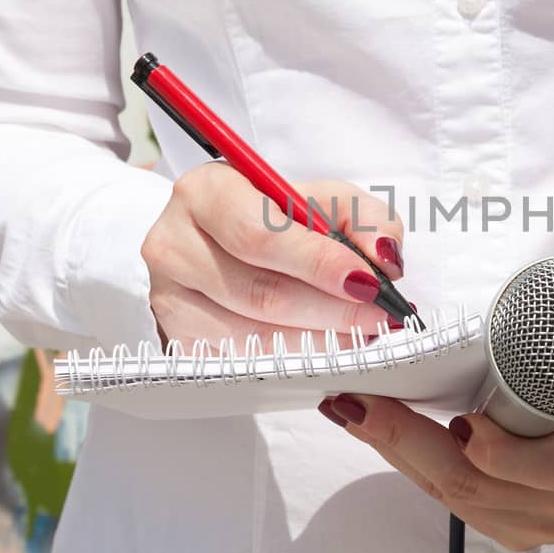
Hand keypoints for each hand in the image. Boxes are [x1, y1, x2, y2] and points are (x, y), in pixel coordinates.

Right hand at [141, 164, 404, 345]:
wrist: (215, 241)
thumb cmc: (271, 216)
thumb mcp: (318, 198)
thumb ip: (362, 217)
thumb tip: (385, 259)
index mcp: (205, 192)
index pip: (260, 235)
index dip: (318, 263)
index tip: (369, 283)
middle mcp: (175, 242)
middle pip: (261, 291)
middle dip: (332, 310)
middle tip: (379, 317)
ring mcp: (168, 296)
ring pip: (254, 334)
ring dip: (319, 340)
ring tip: (363, 335)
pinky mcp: (177, 338)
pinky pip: (242, 360)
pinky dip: (291, 359)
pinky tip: (326, 349)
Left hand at [319, 355, 553, 550]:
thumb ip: (552, 354)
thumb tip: (479, 328)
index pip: (550, 468)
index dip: (499, 452)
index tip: (463, 421)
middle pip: (475, 484)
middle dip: (404, 440)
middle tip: (356, 402)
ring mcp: (544, 523)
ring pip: (455, 496)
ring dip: (399, 452)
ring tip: (354, 412)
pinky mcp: (523, 530)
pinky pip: (459, 503)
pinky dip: (419, 467)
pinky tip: (386, 437)